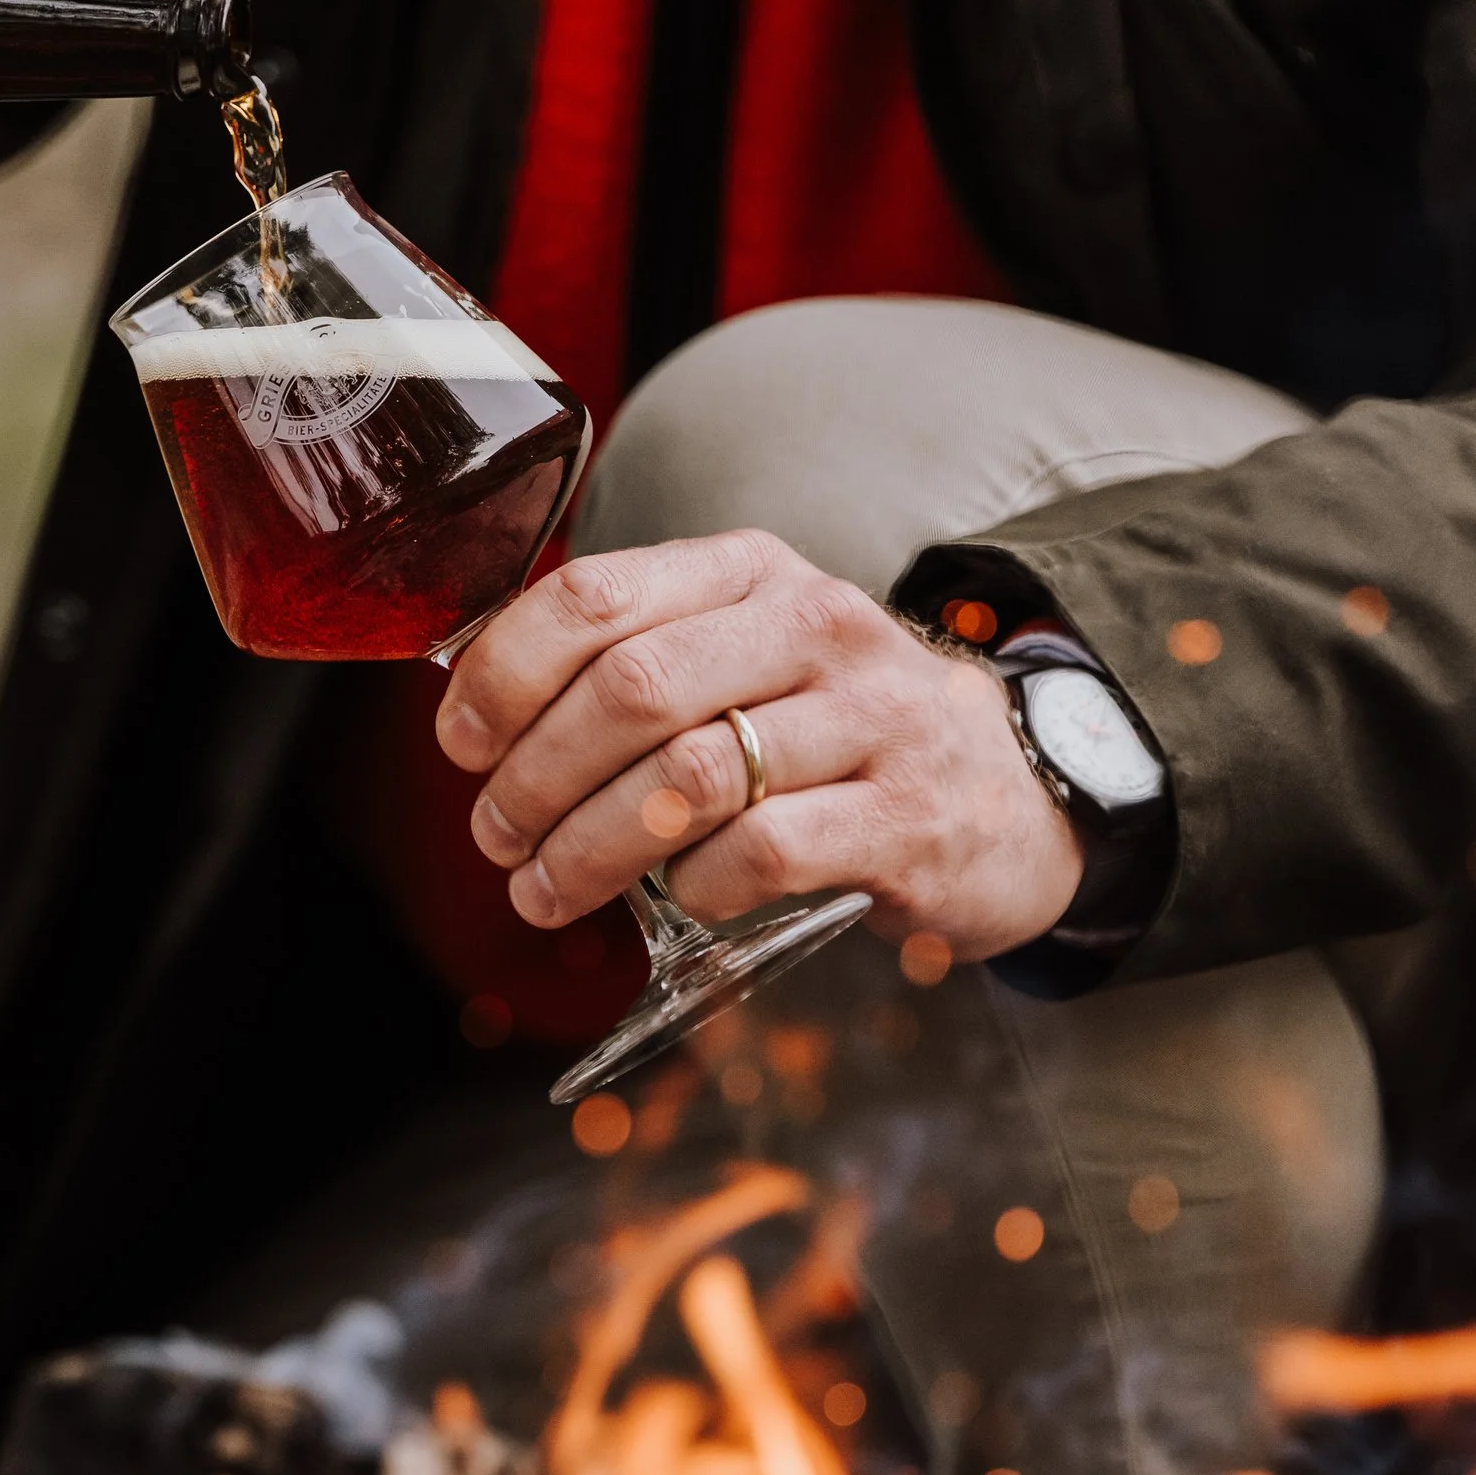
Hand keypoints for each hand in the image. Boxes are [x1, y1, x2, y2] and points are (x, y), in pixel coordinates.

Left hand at [434, 532, 1084, 961]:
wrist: (1015, 795)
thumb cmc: (840, 736)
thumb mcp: (751, 660)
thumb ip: (640, 662)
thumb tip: (480, 711)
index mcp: (754, 573)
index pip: (597, 597)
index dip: (505, 673)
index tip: (460, 743)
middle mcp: (815, 627)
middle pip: (631, 690)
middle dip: (533, 776)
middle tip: (496, 836)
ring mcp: (870, 719)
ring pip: (686, 776)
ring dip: (589, 847)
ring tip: (543, 890)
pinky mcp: (905, 817)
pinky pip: (761, 850)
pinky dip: (693, 886)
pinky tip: (675, 901)